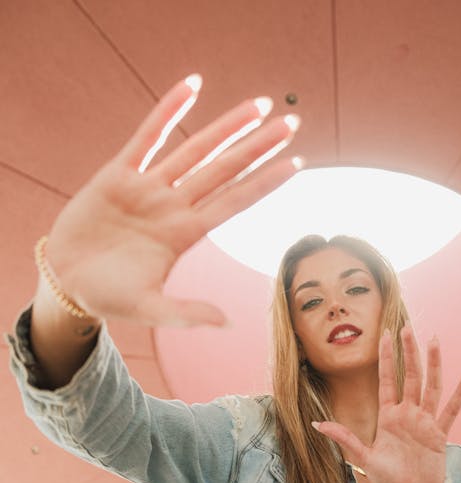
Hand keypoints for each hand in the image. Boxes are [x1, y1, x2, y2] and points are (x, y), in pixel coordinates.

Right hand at [44, 75, 301, 325]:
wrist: (67, 280)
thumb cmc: (108, 296)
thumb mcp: (148, 309)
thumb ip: (186, 313)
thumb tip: (228, 323)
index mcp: (184, 234)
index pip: (235, 202)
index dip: (265, 183)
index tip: (297, 164)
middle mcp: (173, 206)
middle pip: (224, 170)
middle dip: (258, 147)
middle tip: (292, 124)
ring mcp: (148, 188)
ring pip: (194, 149)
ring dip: (226, 127)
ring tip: (260, 104)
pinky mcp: (118, 175)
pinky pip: (146, 136)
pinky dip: (168, 110)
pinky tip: (193, 85)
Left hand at [313, 324, 460, 482]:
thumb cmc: (388, 481)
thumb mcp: (364, 457)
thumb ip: (344, 438)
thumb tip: (316, 424)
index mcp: (388, 416)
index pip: (386, 379)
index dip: (386, 357)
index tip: (385, 335)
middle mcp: (407, 414)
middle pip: (409, 376)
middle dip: (408, 352)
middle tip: (408, 327)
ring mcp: (425, 422)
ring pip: (430, 386)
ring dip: (433, 363)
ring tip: (434, 340)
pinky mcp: (439, 434)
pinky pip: (451, 411)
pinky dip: (459, 394)